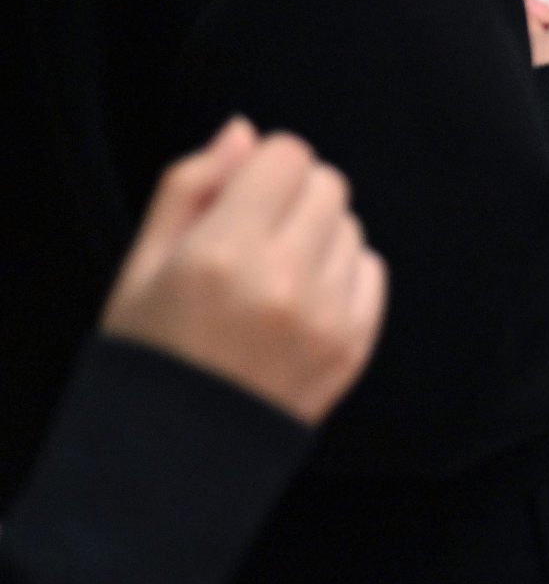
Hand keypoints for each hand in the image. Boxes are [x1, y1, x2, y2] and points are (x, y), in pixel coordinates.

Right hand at [100, 121, 384, 425]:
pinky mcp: (355, 347)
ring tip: (270, 278)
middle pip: (328, 185)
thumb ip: (191, 187)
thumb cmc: (150, 349)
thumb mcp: (141, 263)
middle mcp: (283, 280)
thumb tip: (245, 130)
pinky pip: (372, 271)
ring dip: (319, 236)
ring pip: (352, 227)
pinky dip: (343, 274)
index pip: (287, 156)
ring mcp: (327, 317)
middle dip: (293, 196)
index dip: (263, 167)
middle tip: (254, 236)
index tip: (241, 195)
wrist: (177, 453)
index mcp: (221, 253)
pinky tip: (298, 302)